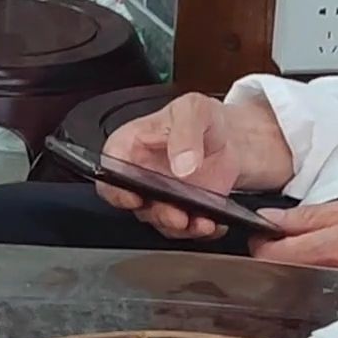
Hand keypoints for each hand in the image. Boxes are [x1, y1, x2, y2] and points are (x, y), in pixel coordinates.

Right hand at [97, 93, 296, 237]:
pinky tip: (214, 222)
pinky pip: (189, 229)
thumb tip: (182, 164)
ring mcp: (162, 198)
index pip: (110, 174)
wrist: (227, 136)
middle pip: (138, 204)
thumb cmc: (200, 119)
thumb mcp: (193, 109)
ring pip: (163, 221)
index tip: (134, 196)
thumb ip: (185, 132)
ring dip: (182, 227)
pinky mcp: (184, 212)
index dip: (116, 190)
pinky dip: (203, 229)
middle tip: (177, 214)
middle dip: (158, 214)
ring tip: (202, 221)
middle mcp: (141, 178)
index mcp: (130, 148)